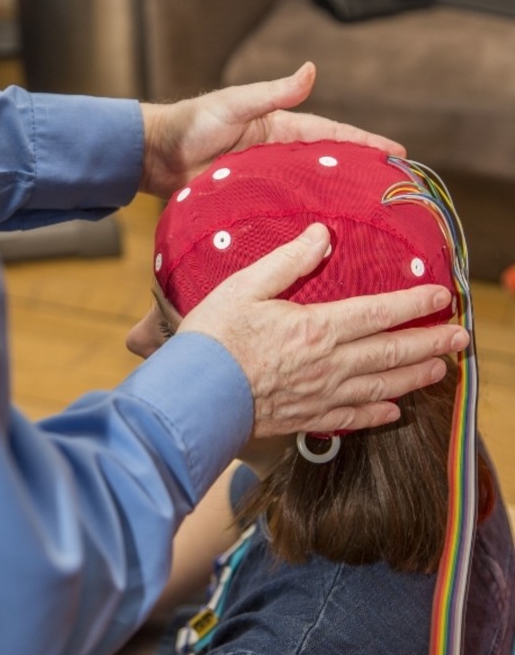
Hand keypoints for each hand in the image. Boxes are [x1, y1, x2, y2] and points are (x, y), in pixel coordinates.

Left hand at [140, 63, 405, 197]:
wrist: (157, 156)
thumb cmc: (192, 123)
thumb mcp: (234, 103)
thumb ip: (272, 93)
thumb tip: (311, 70)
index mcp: (282, 129)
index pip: (333, 135)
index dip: (365, 143)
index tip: (397, 153)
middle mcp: (281, 156)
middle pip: (329, 167)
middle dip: (361, 176)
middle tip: (395, 191)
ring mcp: (268, 182)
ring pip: (311, 193)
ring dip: (337, 203)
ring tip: (370, 219)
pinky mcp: (252, 203)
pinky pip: (284, 212)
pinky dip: (303, 222)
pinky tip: (319, 239)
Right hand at [179, 224, 469, 436]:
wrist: (194, 397)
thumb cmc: (213, 338)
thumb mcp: (245, 286)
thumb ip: (288, 261)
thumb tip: (323, 235)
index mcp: (317, 327)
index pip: (377, 312)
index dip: (413, 303)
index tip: (441, 295)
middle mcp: (328, 364)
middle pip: (390, 353)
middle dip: (430, 343)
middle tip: (461, 339)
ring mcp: (320, 396)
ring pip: (380, 388)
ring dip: (414, 378)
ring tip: (440, 371)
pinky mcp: (306, 419)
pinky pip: (351, 419)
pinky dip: (376, 416)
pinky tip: (394, 412)